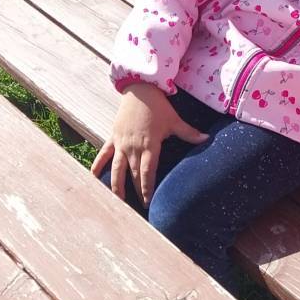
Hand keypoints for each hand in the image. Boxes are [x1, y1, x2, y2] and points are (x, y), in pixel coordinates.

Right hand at [90, 83, 208, 205]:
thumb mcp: (174, 120)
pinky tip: (93, 179)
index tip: (149, 201)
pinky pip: (103, 155)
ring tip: (116, 202)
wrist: (139, 89)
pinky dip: (98, 166)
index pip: (147, 172)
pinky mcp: (113, 138)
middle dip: (135, 192)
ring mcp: (121, 143)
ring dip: (116, 186)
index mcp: (149, 145)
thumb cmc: (158, 106)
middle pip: (133, 175)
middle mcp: (133, 147)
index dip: (147, 188)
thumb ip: (189, 133)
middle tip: (137, 210)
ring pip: (116, 170)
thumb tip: (207, 139)